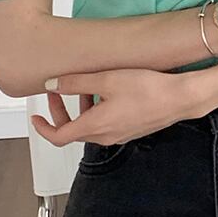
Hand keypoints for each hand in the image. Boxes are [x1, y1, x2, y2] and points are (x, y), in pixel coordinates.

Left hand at [30, 68, 197, 147]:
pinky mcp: (131, 130)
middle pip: (73, 131)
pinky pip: (106, 124)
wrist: (181, 97)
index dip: (43, 127)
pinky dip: (97, 111)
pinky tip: (106, 92)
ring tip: (83, 87)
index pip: (59, 136)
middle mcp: (106, 136)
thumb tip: (52, 85)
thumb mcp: (107, 80)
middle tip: (56, 92)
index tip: (36, 118)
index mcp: (95, 126)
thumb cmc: (148, 90)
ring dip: (80, 109)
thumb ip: (76, 83)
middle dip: (61, 112)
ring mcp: (120, 135)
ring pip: (90, 126)